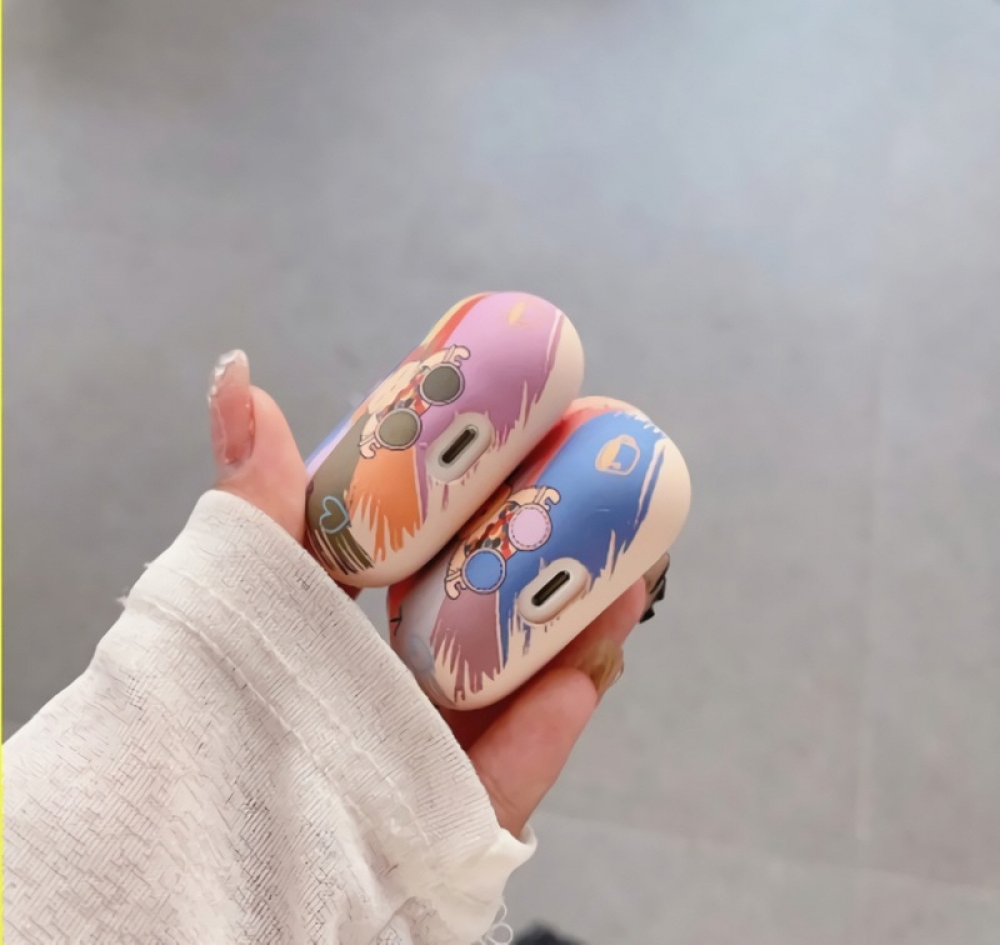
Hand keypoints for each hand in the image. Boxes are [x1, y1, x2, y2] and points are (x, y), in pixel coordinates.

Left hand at [208, 350, 646, 835]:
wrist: (211, 854)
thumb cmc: (220, 703)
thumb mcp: (241, 583)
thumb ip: (253, 494)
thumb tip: (236, 373)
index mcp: (352, 625)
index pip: (428, 552)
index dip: (479, 499)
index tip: (524, 443)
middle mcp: (396, 681)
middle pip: (490, 615)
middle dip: (548, 562)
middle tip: (597, 503)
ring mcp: (429, 751)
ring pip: (516, 686)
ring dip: (572, 634)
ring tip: (625, 575)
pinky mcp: (450, 816)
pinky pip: (508, 772)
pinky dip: (544, 729)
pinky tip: (583, 676)